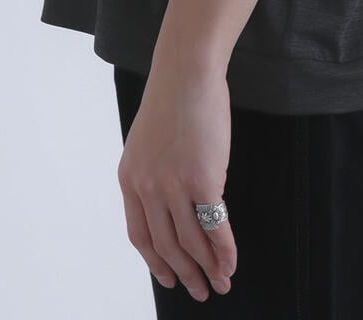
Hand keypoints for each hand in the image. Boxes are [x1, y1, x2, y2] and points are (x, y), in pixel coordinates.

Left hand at [117, 58, 237, 301]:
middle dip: (187, 275)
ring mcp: (173, 186)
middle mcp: (147, 188)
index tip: (170, 278)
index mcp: (130, 179)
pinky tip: (232, 261)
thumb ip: (155, 174)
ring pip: (192, 242)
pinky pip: (216, 226)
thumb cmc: (174, 99)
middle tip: (202, 291)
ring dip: (209, 268)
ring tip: (223, 281)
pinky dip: (226, 249)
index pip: (140, 236)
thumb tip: (176, 208)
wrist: (187, 70)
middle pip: (168, 246)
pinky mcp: (202, 179)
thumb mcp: (149, 141)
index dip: (157, 263)